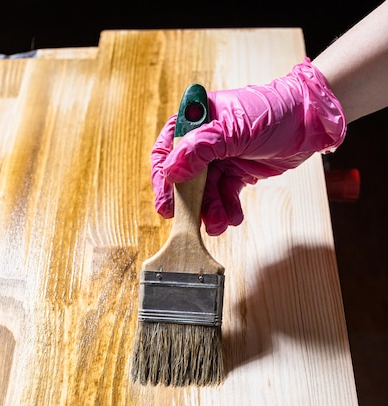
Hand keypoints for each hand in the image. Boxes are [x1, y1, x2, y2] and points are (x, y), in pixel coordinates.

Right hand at [151, 58, 345, 234]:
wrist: (311, 121)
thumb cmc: (274, 112)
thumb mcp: (233, 129)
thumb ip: (199, 149)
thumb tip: (171, 172)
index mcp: (198, 120)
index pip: (168, 150)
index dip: (164, 178)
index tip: (167, 203)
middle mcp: (205, 140)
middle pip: (186, 177)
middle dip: (191, 201)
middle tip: (190, 221)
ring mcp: (221, 157)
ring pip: (206, 190)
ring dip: (210, 210)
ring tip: (219, 223)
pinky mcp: (237, 172)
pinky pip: (224, 195)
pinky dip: (227, 208)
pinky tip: (233, 217)